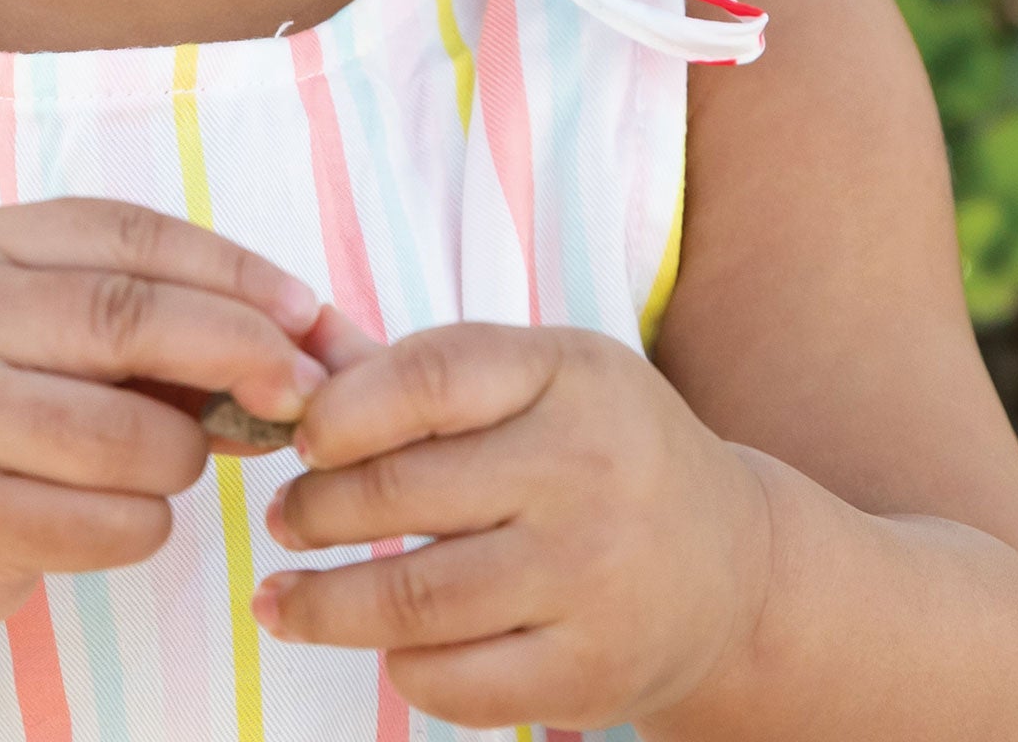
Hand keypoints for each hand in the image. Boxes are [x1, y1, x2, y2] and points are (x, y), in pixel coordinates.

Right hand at [0, 199, 324, 635]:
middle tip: (305, 390)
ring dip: (187, 456)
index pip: (129, 237)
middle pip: (130, 320)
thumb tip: (306, 342)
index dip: (232, 270)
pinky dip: (148, 523)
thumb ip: (151, 317)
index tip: (306, 310)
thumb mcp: (38, 320)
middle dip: (239, 351)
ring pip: (127, 437)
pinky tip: (132, 513)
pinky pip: (104, 525)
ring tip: (176, 459)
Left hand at [255, 323, 771, 733]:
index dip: (342, 409)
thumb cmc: (601, 450)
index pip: (431, 377)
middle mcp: (587, 472)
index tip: (300, 437)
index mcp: (568, 375)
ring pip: (414, 598)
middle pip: (404, 493)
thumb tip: (294, 336)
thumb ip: (415, 366)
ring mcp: (593, 581)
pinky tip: (378, 644)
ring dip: (324, 602)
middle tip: (284, 516)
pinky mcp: (590, 675)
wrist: (735, 570)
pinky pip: (455, 681)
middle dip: (315, 510)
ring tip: (281, 596)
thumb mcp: (537, 376)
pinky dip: (398, 665)